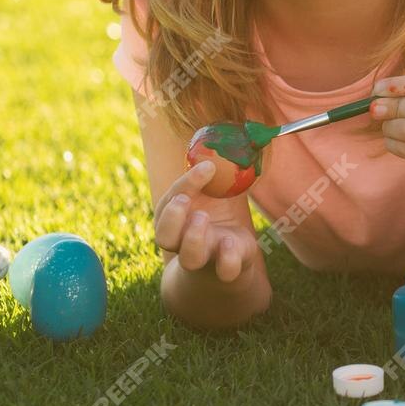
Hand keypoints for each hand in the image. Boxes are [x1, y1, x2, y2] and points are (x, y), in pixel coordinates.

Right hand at [154, 160, 262, 282]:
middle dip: (172, 217)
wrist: (234, 255)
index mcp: (178, 218)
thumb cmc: (219, 217)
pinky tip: (231, 242)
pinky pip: (224, 271)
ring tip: (204, 218)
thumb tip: (240, 133)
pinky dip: (227, 259)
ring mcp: (206, 257)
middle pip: (164, 237)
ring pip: (189, 259)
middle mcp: (185, 241)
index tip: (207, 167)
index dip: (184, 185)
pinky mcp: (228, 270)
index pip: (168, 203)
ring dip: (194, 238)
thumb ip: (220, 170)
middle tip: (186, 201)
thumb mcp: (217, 192)